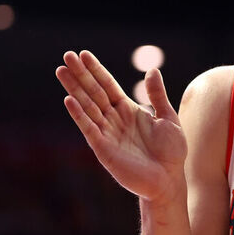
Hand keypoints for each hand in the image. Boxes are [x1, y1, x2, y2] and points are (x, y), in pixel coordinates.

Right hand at [55, 50, 187, 203]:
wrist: (170, 179)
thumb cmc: (172, 151)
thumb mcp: (168, 118)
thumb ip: (157, 96)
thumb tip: (152, 70)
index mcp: (129, 110)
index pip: (108, 85)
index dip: (97, 70)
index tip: (84, 54)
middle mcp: (115, 119)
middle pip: (94, 92)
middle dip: (81, 74)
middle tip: (67, 55)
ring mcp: (108, 133)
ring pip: (88, 106)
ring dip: (74, 89)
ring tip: (62, 71)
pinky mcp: (104, 149)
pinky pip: (89, 128)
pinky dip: (79, 115)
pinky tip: (69, 100)